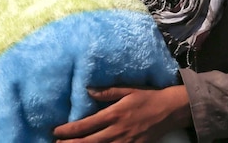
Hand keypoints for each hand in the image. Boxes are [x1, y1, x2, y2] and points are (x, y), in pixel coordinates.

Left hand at [52, 85, 190, 142]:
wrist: (171, 111)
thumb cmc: (148, 97)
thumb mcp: (128, 90)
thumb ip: (107, 92)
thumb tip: (88, 90)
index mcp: (115, 114)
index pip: (86, 124)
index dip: (69, 129)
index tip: (56, 130)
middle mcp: (118, 130)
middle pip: (89, 141)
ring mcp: (126, 142)